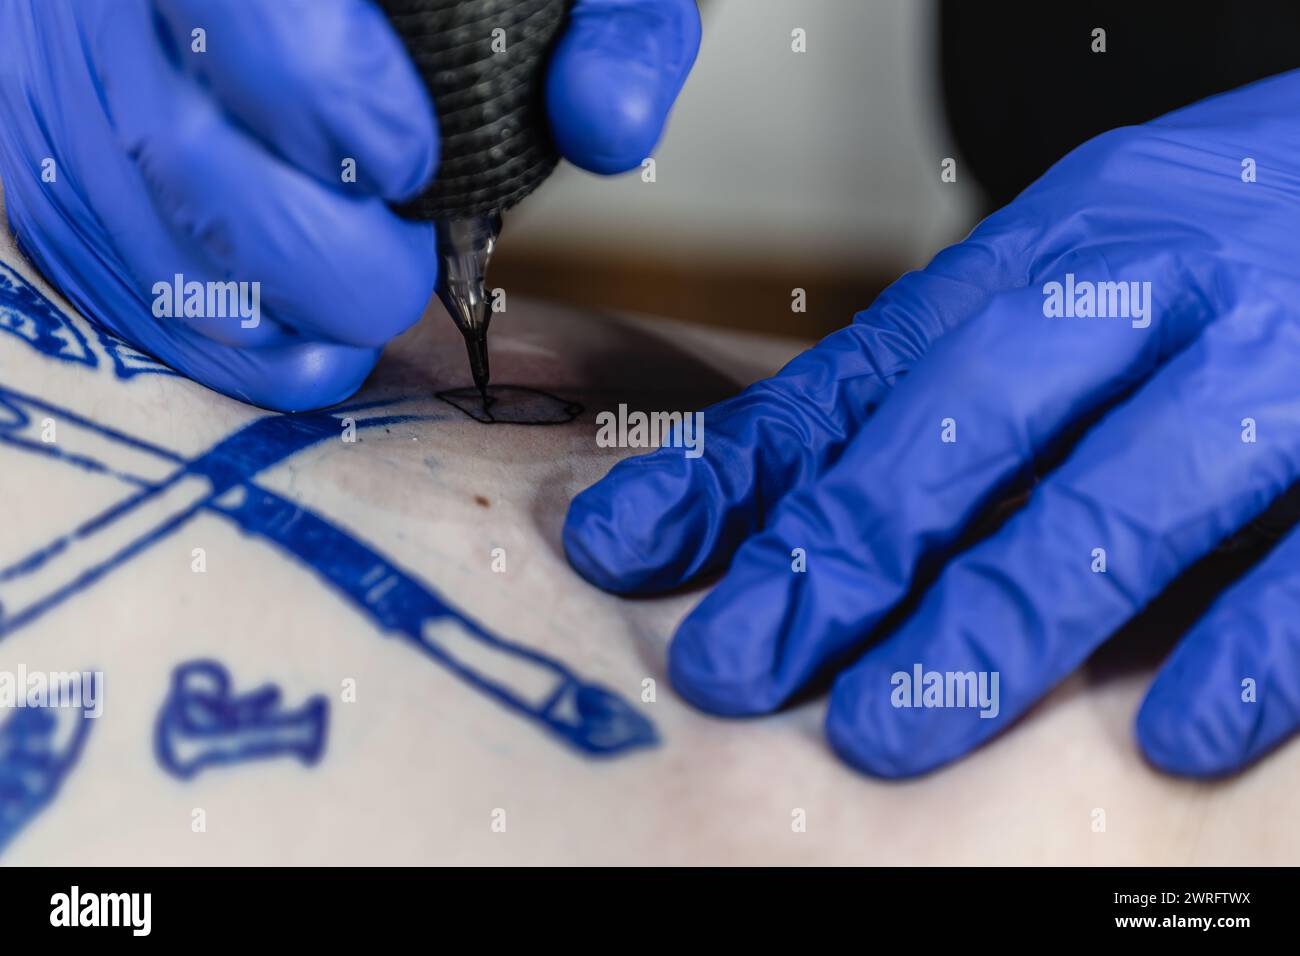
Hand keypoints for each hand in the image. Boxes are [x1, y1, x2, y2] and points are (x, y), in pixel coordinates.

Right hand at [0, 0, 698, 410]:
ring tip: (351, 313)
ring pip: (141, 233)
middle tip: (395, 273)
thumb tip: (604, 126)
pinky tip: (289, 342)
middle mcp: (129, 0)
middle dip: (326, 259)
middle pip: (197, 161)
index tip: (421, 166)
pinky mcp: (48, 148)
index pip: (271, 27)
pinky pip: (98, 269)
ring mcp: (69, 75)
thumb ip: (607, 28)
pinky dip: (204, 338)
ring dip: (268, 314)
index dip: (355, 124)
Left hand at [565, 70, 1299, 777]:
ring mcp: (1277, 363)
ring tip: (884, 729)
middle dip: (843, 556)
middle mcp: (1155, 293)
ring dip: (992, 627)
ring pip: (1117, 503)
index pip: (873, 371)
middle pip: (970, 428)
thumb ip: (943, 373)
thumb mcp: (1073, 268)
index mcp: (1059, 246)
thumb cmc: (1228, 237)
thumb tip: (772, 484)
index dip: (746, 467)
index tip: (631, 549)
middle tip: (735, 664)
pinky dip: (1247, 646)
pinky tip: (1169, 732)